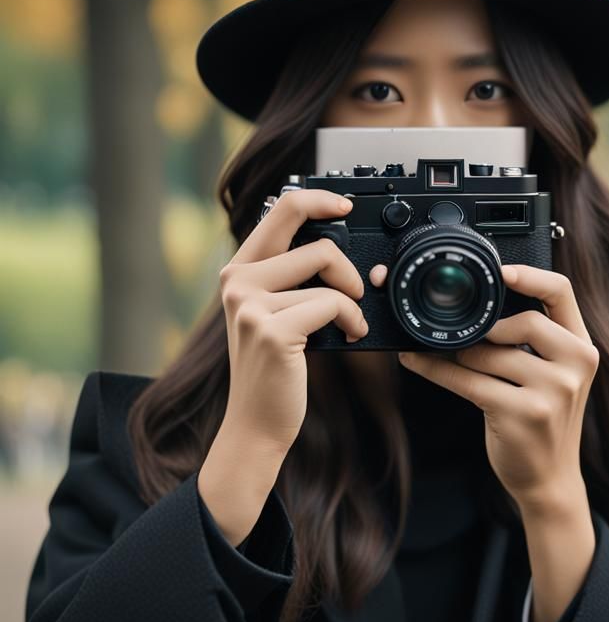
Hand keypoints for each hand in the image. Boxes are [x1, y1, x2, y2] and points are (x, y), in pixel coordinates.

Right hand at [218, 188, 368, 455]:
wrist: (256, 423)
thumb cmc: (275, 367)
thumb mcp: (277, 312)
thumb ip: (296, 277)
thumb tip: (349, 250)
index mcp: (240, 270)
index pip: (280, 208)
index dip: (319, 199)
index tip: (347, 205)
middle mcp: (237, 281)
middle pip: (317, 243)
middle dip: (350, 268)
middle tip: (357, 291)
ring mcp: (250, 305)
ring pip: (330, 278)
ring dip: (353, 303)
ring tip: (349, 323)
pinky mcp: (271, 330)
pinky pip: (334, 305)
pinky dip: (353, 321)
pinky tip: (347, 336)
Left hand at [377, 263, 599, 511]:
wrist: (550, 480)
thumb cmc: (543, 420)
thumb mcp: (555, 375)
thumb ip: (536, 340)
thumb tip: (480, 303)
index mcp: (582, 348)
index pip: (561, 293)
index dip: (530, 275)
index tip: (500, 270)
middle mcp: (575, 366)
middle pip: (523, 321)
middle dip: (486, 329)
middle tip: (466, 337)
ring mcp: (553, 392)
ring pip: (487, 353)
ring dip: (459, 355)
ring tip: (445, 356)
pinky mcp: (523, 414)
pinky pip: (466, 381)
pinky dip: (435, 370)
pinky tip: (418, 362)